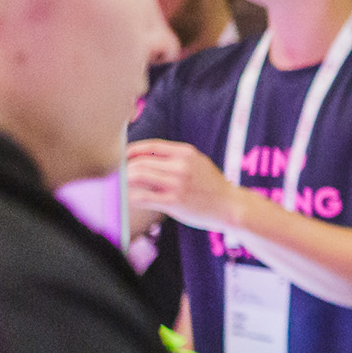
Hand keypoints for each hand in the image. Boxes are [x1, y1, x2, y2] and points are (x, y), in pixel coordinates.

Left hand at [126, 139, 243, 231]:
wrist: (230, 206)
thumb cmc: (212, 186)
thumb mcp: (198, 162)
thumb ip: (177, 157)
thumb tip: (146, 158)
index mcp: (185, 153)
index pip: (150, 146)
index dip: (132, 150)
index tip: (124, 157)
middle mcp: (180, 165)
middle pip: (140, 162)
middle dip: (125, 168)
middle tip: (120, 175)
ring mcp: (177, 184)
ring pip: (137, 176)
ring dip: (126, 182)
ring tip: (124, 187)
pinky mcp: (173, 202)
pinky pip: (142, 197)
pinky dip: (132, 197)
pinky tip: (132, 199)